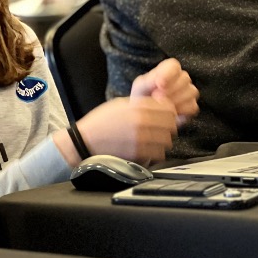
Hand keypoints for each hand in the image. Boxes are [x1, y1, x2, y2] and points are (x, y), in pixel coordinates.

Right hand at [54, 95, 178, 166]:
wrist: (86, 140)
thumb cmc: (102, 120)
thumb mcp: (120, 104)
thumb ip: (141, 104)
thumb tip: (162, 105)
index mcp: (137, 107)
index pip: (168, 108)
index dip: (169, 111)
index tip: (166, 114)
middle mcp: (141, 121)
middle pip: (171, 124)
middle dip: (168, 125)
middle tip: (161, 127)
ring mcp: (141, 138)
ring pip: (167, 140)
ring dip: (163, 139)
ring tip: (154, 138)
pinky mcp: (138, 153)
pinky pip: (159, 153)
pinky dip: (156, 151)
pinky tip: (148, 148)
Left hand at [130, 58, 198, 125]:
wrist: (146, 112)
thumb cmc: (143, 95)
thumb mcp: (141, 86)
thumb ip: (149, 81)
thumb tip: (161, 84)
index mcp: (169, 68)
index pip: (174, 65)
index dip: (168, 74)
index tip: (159, 85)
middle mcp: (182, 77)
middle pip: (184, 78)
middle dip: (169, 90)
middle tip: (157, 98)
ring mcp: (189, 91)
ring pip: (190, 92)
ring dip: (174, 101)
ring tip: (162, 105)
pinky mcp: (192, 106)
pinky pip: (192, 106)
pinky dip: (181, 110)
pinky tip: (170, 112)